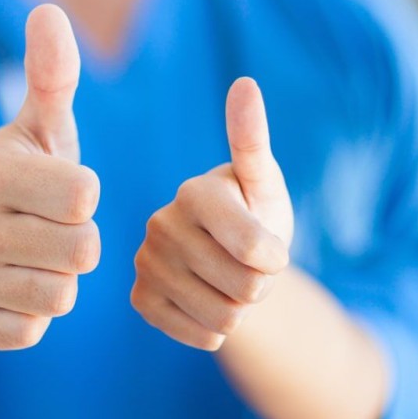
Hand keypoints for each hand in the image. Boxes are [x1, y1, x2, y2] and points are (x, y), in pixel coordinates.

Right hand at [0, 4, 101, 349]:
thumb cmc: (15, 181)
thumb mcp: (36, 129)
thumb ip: (51, 75)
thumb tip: (48, 11)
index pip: (86, 195)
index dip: (82, 197)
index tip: (54, 192)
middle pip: (81, 251)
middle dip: (76, 244)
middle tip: (45, 231)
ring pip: (60, 295)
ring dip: (55, 281)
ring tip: (27, 260)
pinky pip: (31, 331)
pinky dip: (27, 316)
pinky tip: (5, 291)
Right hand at [131, 78, 294, 350]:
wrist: (229, 259)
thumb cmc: (255, 212)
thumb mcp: (265, 184)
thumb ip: (254, 141)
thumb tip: (244, 83)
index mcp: (194, 192)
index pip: (256, 250)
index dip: (276, 258)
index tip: (270, 246)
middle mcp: (160, 224)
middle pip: (245, 288)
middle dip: (260, 285)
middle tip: (248, 266)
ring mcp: (146, 263)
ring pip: (224, 317)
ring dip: (241, 309)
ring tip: (229, 282)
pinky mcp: (141, 299)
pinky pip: (200, 335)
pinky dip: (215, 328)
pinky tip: (208, 302)